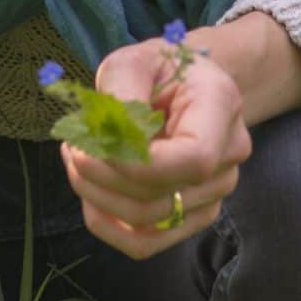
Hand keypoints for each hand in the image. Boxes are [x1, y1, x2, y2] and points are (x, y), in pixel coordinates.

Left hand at [59, 35, 252, 257]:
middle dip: (100, 175)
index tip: (92, 144)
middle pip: (161, 194)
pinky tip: (90, 194)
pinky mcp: (194, 216)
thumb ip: (122, 91)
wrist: (188, 87)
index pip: (193, 158)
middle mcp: (229, 156)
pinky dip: (108, 224)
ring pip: (148, 221)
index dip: (137, 164)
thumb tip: (110, 137)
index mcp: (221, 106)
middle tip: (72, 145)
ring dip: (97, 196)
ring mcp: (215, 192)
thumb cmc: (159, 69)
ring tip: (77, 159)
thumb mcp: (135, 59)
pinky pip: (146, 242)